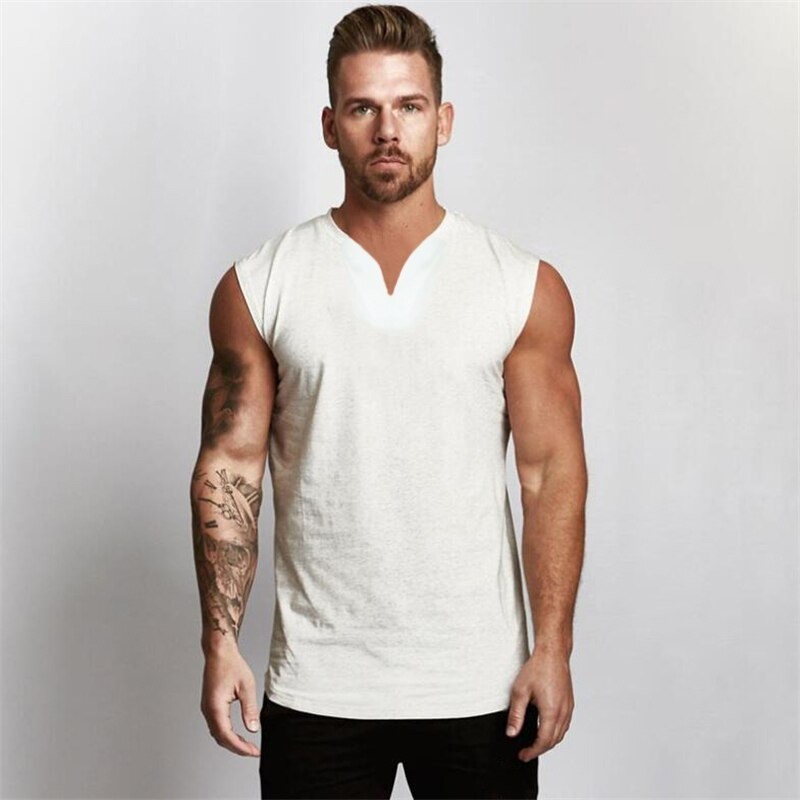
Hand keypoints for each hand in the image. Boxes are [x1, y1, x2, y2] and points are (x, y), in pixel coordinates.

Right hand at [200, 646, 261, 756]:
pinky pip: (216, 725)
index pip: (227, 736)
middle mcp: (208, 710)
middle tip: (253, 751)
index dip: (241, 747)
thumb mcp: (246, 687)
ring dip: (231, 741)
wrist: (219, 652)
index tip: (254, 752)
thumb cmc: (232, 665)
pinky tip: (237, 734)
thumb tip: (253, 729)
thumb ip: (250, 709)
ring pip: (217, 733)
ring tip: (248, 745)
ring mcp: (206, 708)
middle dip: (237, 747)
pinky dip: (226, 733)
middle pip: (220, 738)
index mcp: (216, 707)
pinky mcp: (209, 705)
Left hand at [505, 646, 573, 761]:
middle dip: (539, 749)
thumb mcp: (520, 691)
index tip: (523, 755)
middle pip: (553, 741)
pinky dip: (555, 732)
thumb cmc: (538, 668)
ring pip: (561, 734)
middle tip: (526, 752)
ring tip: (534, 743)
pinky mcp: (569, 703)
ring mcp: (568, 708)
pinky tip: (546, 728)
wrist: (553, 654)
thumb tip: (512, 733)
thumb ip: (516, 714)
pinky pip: (564, 724)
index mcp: (551, 712)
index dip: (532, 751)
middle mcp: (563, 712)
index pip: (543, 741)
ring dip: (548, 741)